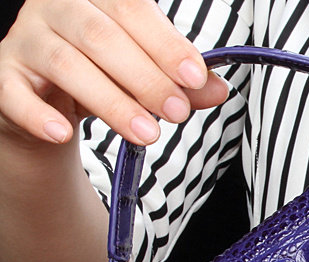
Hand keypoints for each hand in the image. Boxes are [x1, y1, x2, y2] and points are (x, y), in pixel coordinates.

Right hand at [0, 0, 228, 145]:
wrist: (44, 102)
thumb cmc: (100, 77)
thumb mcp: (143, 78)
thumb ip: (179, 83)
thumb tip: (217, 89)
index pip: (131, 10)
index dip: (165, 44)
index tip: (195, 78)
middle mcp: (56, 9)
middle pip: (101, 36)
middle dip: (145, 78)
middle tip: (178, 113)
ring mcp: (25, 40)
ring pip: (66, 64)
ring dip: (111, 102)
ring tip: (146, 134)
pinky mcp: (4, 77)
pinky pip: (14, 93)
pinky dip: (39, 115)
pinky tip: (64, 133)